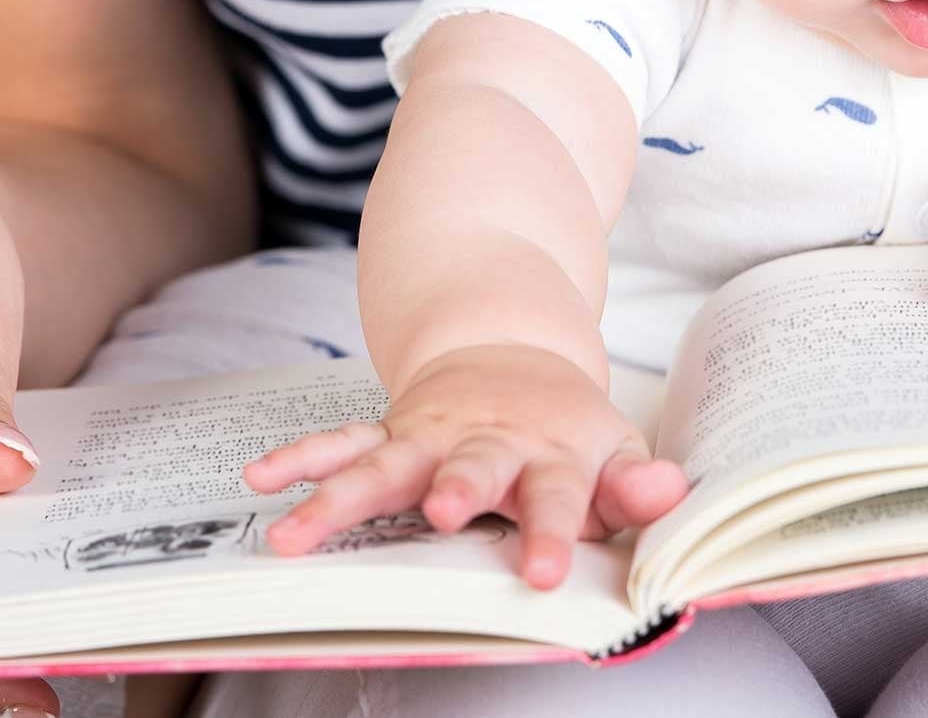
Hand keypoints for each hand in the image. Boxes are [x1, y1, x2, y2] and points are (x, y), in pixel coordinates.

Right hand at [245, 343, 686, 588]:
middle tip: (444, 514)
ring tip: (294, 532)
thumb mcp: (614, 450)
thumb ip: (635, 485)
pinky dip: (301, 460)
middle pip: (472, 468)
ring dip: (342, 494)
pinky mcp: (390, 432)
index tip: (543, 574)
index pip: (559, 497)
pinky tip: (261, 479)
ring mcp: (431, 437)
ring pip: (385, 463)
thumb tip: (667, 492)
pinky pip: (341, 444)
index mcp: (550, 455)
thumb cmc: (567, 430)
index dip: (553, 532)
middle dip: (457, 489)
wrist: (513, 353)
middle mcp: (486, 443)